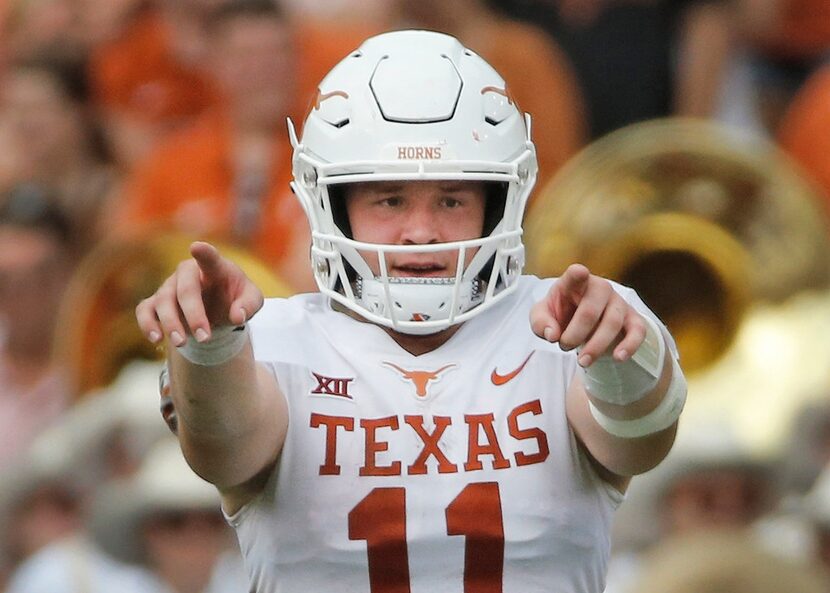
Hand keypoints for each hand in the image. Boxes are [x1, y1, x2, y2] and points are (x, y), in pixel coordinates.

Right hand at [135, 241, 263, 346]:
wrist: (218, 308)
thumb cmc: (235, 298)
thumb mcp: (252, 300)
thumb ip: (250, 305)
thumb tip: (238, 316)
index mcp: (214, 267)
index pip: (209, 257)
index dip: (204, 253)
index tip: (196, 248)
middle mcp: (188, 273)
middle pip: (185, 288)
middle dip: (194, 314)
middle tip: (205, 337)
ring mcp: (170, 286)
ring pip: (163, 301)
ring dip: (172, 324)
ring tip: (182, 344)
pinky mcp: (156, 302)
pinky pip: (144, 310)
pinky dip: (148, 324)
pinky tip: (157, 340)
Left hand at [530, 264, 646, 366]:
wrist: (582, 323)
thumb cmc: (561, 314)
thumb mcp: (542, 317)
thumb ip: (540, 323)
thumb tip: (552, 335)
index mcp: (574, 283)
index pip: (575, 275)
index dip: (577, 274)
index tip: (580, 272)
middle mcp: (600, 288)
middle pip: (591, 310)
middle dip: (575, 334)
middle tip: (564, 347)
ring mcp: (618, 302)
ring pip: (613, 322)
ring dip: (596, 346)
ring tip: (583, 362)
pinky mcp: (632, 318)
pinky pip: (638, 330)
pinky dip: (630, 345)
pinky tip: (619, 358)